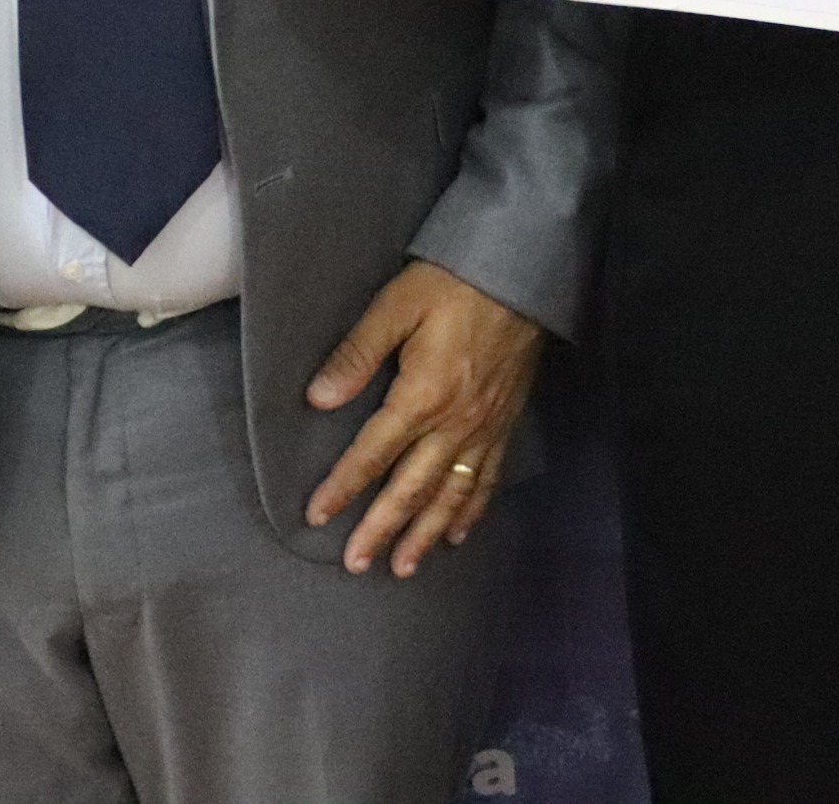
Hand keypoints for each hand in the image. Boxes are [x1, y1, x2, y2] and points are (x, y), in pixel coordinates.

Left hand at [303, 259, 545, 576]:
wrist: (521, 271)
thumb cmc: (452, 283)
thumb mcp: (396, 305)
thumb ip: (357, 354)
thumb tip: (318, 399)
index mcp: (423, 395)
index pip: (374, 452)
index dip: (344, 486)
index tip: (317, 515)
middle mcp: (455, 422)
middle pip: (413, 487)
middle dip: (382, 528)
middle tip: (357, 564)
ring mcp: (484, 427)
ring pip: (452, 493)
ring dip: (426, 533)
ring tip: (403, 566)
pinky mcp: (506, 423)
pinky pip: (488, 478)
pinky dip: (472, 510)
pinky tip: (458, 533)